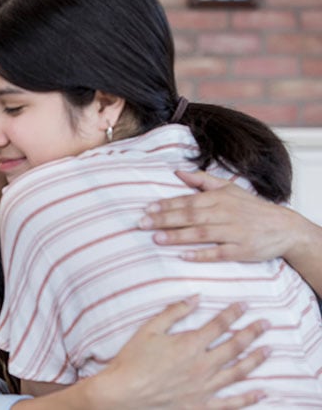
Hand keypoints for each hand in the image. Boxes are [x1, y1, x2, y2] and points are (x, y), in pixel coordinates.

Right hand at [90, 296, 269, 409]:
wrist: (123, 393)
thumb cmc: (132, 360)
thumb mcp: (148, 330)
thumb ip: (173, 312)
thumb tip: (195, 298)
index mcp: (190, 344)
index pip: (219, 325)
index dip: (233, 313)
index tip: (244, 305)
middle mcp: (202, 365)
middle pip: (234, 346)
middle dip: (252, 332)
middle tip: (266, 324)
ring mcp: (204, 387)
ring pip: (238, 371)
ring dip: (256, 359)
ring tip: (269, 350)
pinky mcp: (201, 405)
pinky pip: (231, 403)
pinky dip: (248, 398)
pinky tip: (261, 392)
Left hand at [138, 170, 300, 261]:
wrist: (285, 227)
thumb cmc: (251, 207)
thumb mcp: (229, 188)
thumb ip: (202, 180)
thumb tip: (177, 171)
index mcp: (220, 198)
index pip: (188, 201)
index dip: (167, 205)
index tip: (147, 208)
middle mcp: (226, 213)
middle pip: (191, 216)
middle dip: (165, 219)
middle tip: (142, 223)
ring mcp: (234, 233)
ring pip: (202, 233)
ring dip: (178, 236)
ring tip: (156, 238)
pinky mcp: (242, 250)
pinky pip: (220, 253)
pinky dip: (202, 255)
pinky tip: (184, 256)